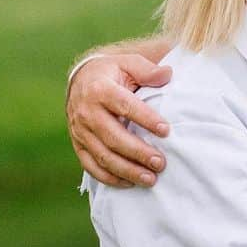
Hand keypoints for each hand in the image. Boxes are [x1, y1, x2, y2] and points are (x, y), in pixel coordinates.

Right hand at [67, 54, 171, 187]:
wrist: (81, 79)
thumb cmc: (113, 72)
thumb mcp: (129, 63)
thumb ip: (148, 70)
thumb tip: (167, 74)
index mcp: (100, 89)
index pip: (124, 106)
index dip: (145, 119)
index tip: (166, 130)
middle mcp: (86, 112)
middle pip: (113, 137)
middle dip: (138, 152)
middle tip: (161, 163)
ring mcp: (80, 130)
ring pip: (103, 155)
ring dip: (127, 170)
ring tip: (150, 179)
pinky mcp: (78, 144)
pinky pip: (91, 165)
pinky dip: (109, 177)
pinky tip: (130, 183)